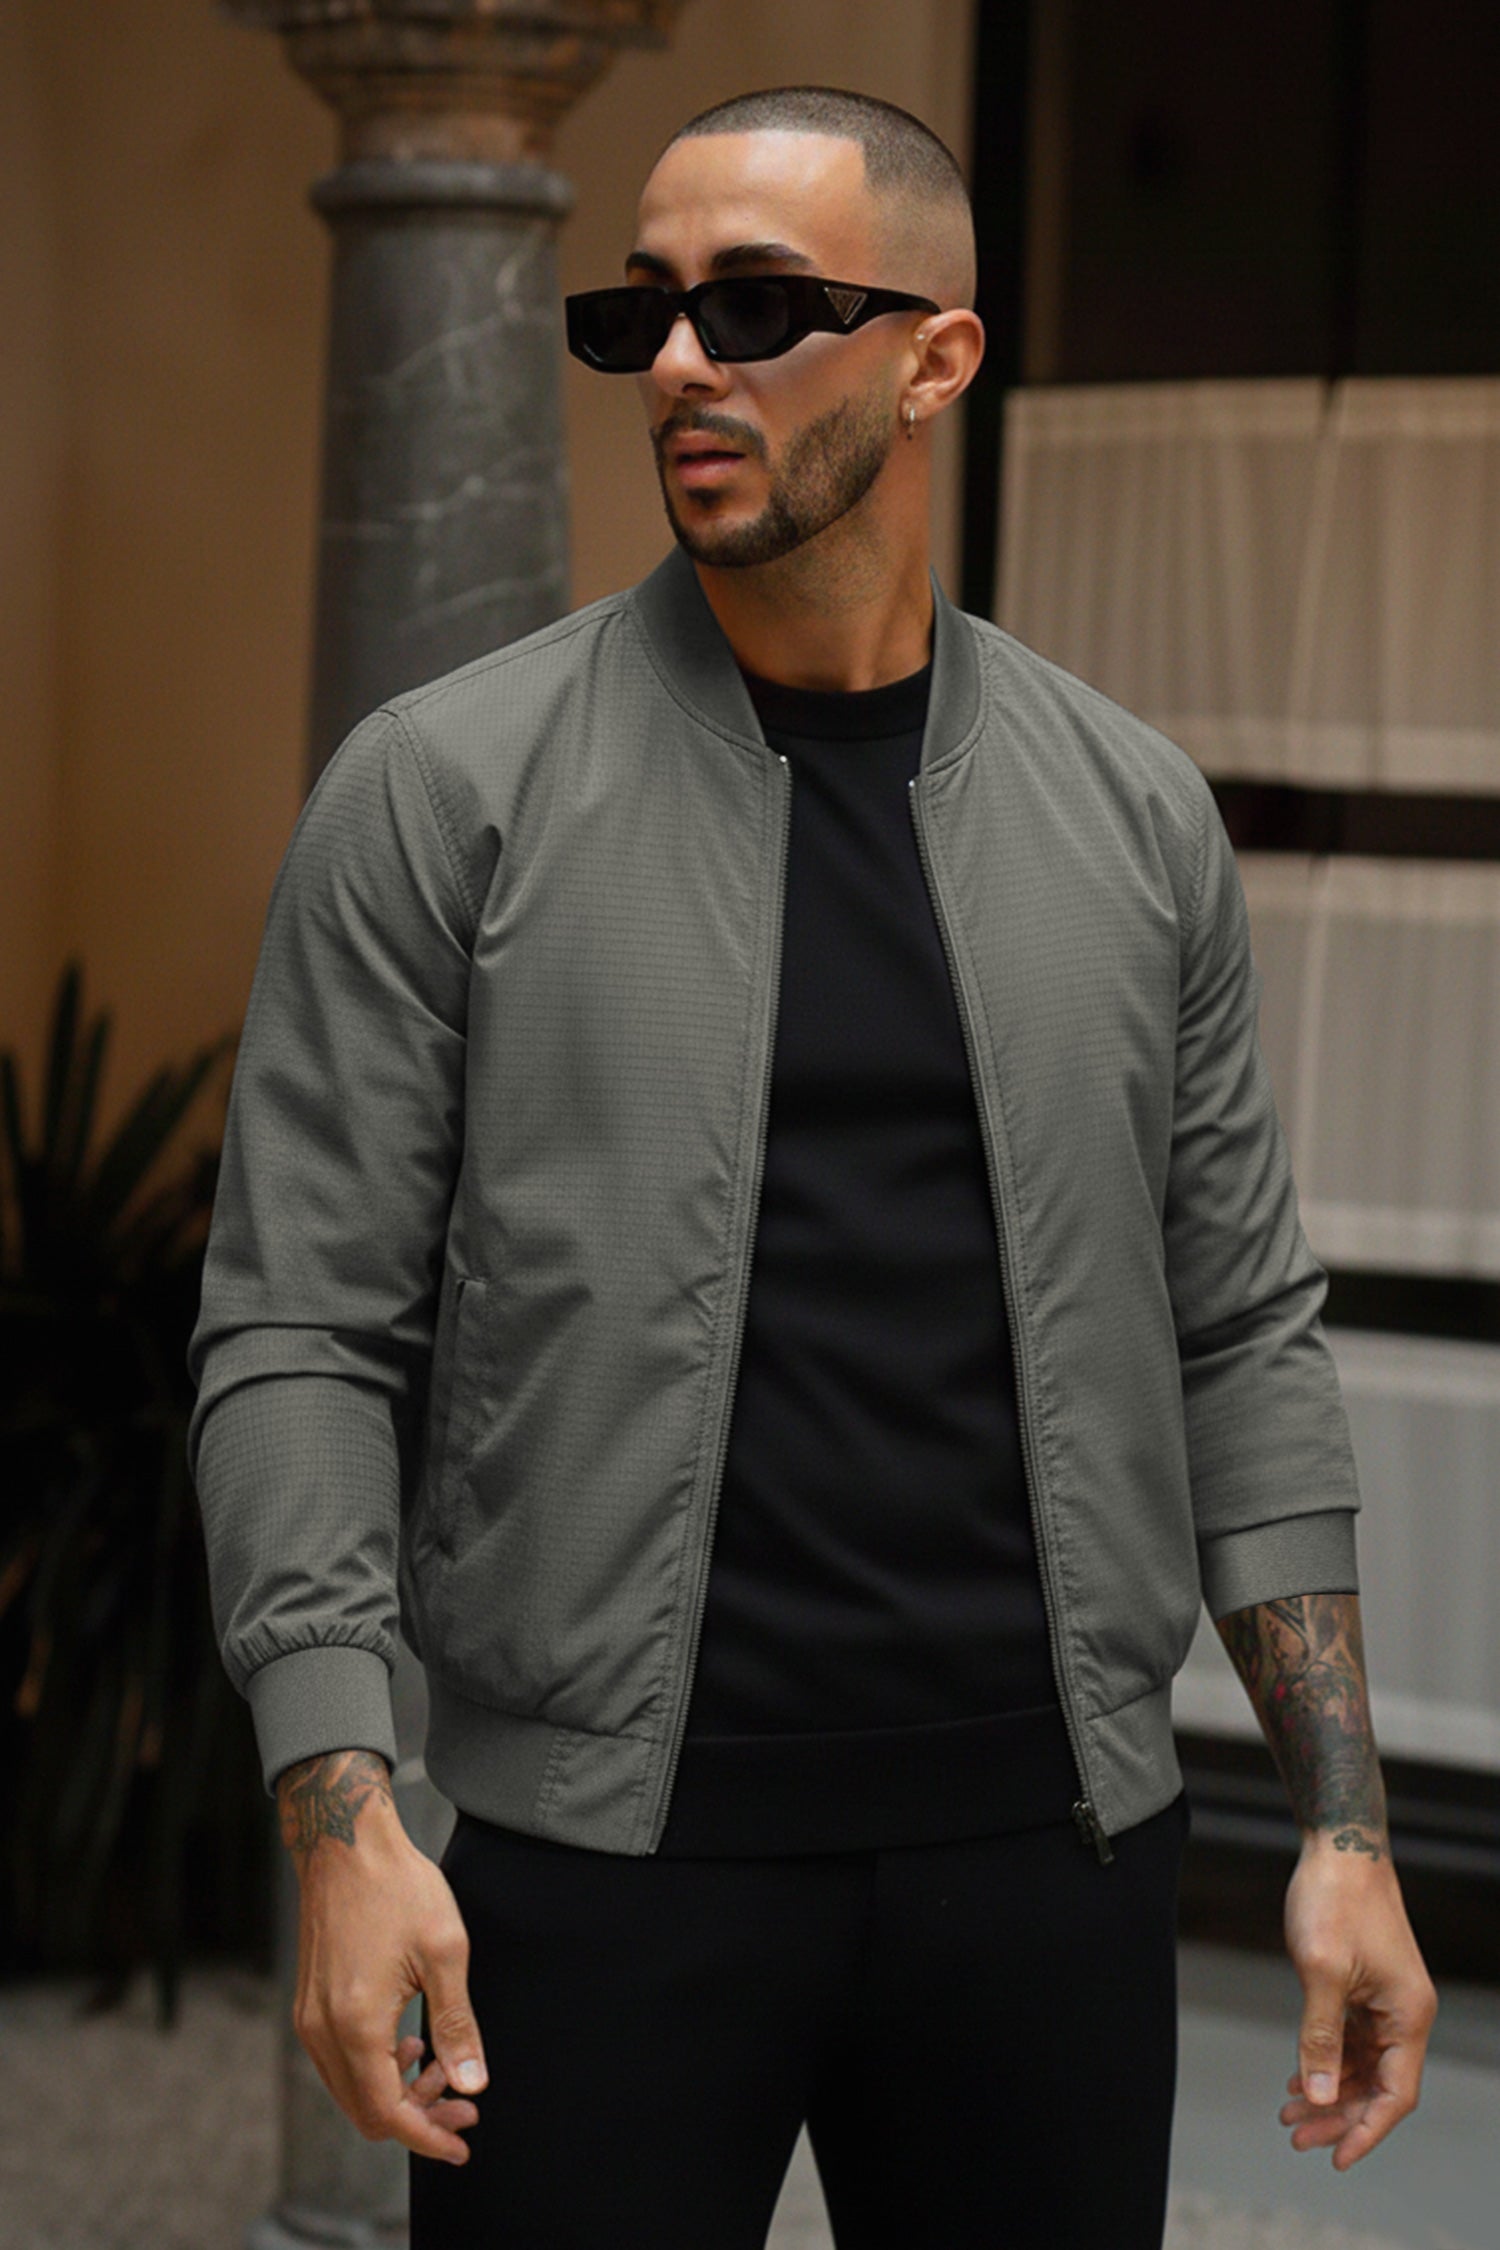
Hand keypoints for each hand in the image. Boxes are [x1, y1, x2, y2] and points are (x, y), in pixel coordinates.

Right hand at [281, 1749, 489, 2164]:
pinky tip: (410, 2044)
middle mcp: (322, 2032)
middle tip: (465, 2105)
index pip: (388, 2114)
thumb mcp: (444, 1952)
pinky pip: (340, 2063)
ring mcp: (309, 2020)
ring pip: (352, 2090)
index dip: (428, 2137)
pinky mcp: (309, 2006)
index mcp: (356, 2025)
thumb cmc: (398, 1887)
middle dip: (419, 2118)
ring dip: (398, 2095)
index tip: (463, 2142)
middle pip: (366, 2112)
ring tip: (443, 2069)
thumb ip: (457, 2026)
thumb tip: (471, 2084)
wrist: (346, 1843)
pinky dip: (376, 2070)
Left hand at [1280, 1834, 1437, 2168]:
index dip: (1367, 2131)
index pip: (1396, 2095)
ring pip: (1361, 2067)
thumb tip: (1320, 2096)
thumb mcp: (1321, 1971)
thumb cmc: (1335, 1899)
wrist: (1338, 1845)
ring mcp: (1383, 2001)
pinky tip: (1297, 2078)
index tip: (1335, 2158)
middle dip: (1338, 2115)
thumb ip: (1320, 2038)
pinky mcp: (1363, 1987)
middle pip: (1378, 2086)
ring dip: (1328, 2091)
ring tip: (1288, 2113)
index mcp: (1407, 2015)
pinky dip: (1325, 2062)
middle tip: (1295, 2136)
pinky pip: (1349, 2041)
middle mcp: (1403, 2013)